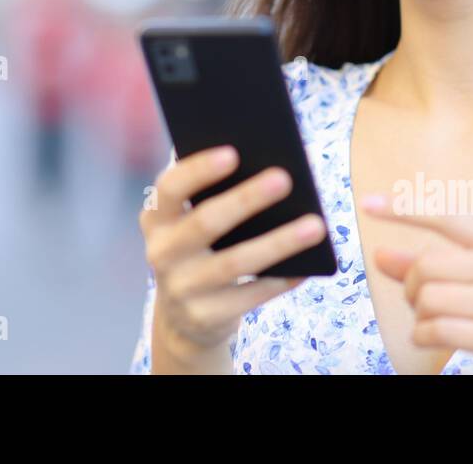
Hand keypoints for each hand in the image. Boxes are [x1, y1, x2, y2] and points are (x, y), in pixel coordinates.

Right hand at [139, 145, 327, 370]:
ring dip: (278, 242)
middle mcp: (162, 252)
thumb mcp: (189, 224)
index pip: (170, 187)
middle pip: (205, 222)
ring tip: (315, 225)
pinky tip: (307, 266)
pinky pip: (250, 296)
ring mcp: (181, 288)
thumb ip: (211, 197)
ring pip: (235, 262)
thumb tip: (269, 171)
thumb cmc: (199, 249)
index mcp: (157, 218)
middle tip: (284, 178)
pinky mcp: (204, 317)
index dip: (199, 170)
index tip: (233, 153)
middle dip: (246, 199)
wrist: (182, 318)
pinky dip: (280, 280)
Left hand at [359, 192, 472, 373]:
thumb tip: (379, 255)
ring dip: (419, 316)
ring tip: (434, 322)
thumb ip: (428, 266)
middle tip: (423, 303)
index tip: (367, 204)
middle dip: (412, 287)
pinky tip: (432, 339)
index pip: (446, 218)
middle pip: (427, 264)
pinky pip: (434, 328)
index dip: (403, 210)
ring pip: (428, 298)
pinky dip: (422, 336)